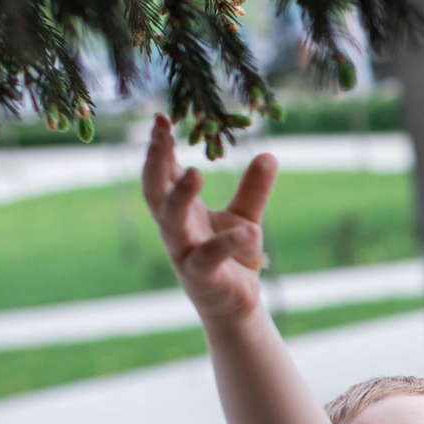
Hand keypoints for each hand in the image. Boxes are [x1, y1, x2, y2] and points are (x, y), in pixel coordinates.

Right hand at [141, 113, 277, 325]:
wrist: (236, 305)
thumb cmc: (232, 256)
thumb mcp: (245, 216)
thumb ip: (253, 189)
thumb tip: (269, 154)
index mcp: (181, 210)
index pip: (162, 173)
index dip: (158, 147)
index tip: (162, 118)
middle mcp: (175, 229)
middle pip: (154, 192)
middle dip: (155, 163)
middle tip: (161, 134)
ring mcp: (183, 253)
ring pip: (170, 222)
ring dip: (179, 197)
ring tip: (196, 173)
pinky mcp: (201, 277)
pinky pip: (209, 258)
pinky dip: (230, 243)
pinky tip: (251, 231)